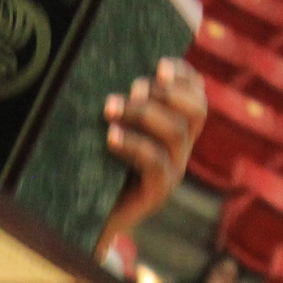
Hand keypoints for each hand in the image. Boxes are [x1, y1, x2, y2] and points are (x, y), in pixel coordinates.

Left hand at [95, 59, 207, 250]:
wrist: (86, 218)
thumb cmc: (94, 167)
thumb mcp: (110, 129)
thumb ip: (120, 106)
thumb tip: (113, 75)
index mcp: (175, 130)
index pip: (196, 96)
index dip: (185, 76)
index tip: (159, 65)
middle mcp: (180, 149)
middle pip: (196, 111)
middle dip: (168, 92)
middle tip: (134, 87)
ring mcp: (172, 172)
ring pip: (176, 133)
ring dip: (144, 113)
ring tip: (110, 107)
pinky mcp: (157, 193)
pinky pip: (156, 163)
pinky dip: (133, 144)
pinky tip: (110, 136)